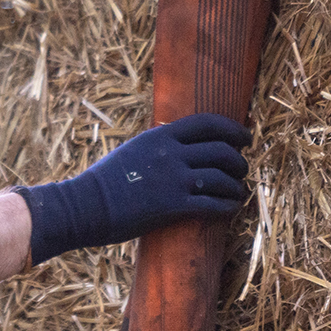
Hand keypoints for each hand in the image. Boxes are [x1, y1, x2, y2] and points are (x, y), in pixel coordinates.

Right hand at [17, 113, 251, 262]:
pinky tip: (231, 208)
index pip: (208, 123)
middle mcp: (171, 153)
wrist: (85, 205)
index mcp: (160, 135)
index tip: (245, 138)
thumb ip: (157, 146)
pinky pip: (215, 204)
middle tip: (241, 169)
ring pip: (223, 178)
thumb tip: (178, 146)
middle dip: (239, 160)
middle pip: (222, 150)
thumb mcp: (132, 150)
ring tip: (238, 191)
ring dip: (237, 185)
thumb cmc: (105, 182)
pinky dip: (229, 205)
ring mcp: (173, 179)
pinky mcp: (174, 206)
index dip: (233, 129)